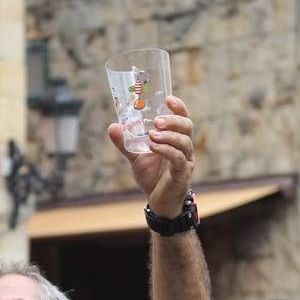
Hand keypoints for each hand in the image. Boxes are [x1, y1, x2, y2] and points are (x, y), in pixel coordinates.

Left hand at [108, 95, 194, 218]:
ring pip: (184, 142)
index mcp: (176, 139)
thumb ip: (126, 142)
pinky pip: (178, 159)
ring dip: (168, 136)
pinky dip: (166, 150)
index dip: (179, 107)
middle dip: (172, 120)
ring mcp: (185, 160)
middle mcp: (184, 147)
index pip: (183, 118)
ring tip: (152, 135)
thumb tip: (113, 126)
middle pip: (187, 126)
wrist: (157, 201)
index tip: (168, 98)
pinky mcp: (182, 174)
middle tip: (156, 120)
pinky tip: (154, 147)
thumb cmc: (152, 176)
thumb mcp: (136, 157)